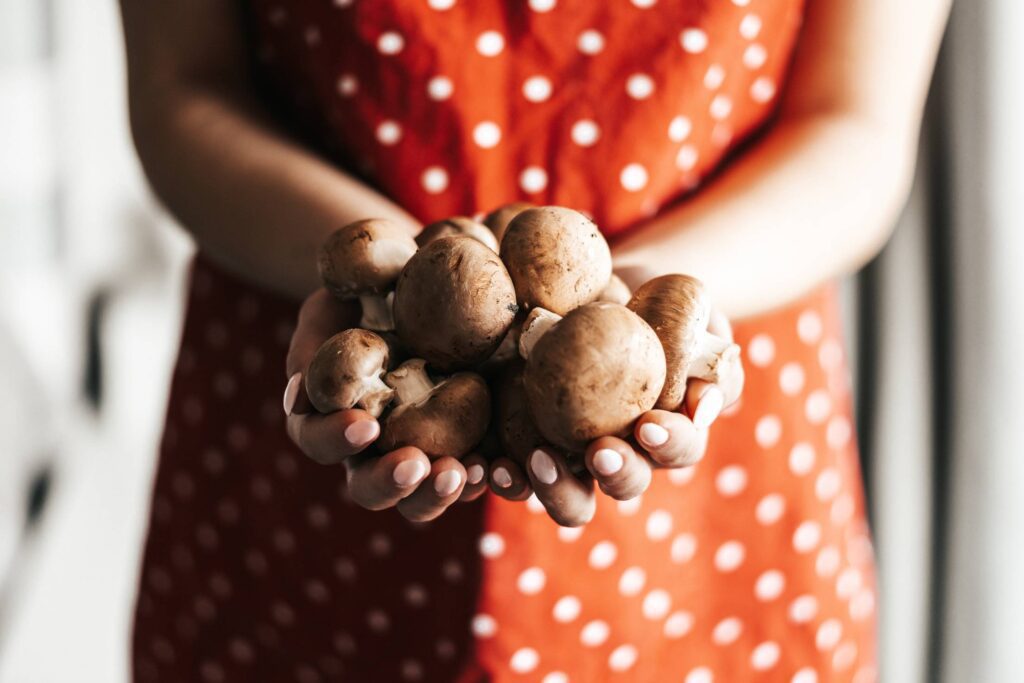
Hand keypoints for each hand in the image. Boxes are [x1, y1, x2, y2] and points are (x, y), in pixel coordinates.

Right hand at [283, 289, 488, 520]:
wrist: (423, 276)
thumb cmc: (366, 284)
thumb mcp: (333, 299)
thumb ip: (315, 340)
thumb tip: (299, 393)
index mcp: (328, 413)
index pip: (318, 439)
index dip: (334, 439)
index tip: (362, 423)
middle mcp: (372, 446)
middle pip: (371, 487)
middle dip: (391, 483)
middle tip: (414, 465)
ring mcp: (422, 450)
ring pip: (422, 496)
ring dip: (440, 493)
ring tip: (465, 473)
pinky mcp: (471, 444)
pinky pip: (478, 475)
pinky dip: (491, 479)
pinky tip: (502, 466)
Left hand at [489, 308, 743, 526]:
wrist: (607, 292)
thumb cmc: (665, 310)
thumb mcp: (701, 326)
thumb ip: (715, 364)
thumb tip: (706, 407)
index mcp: (668, 434)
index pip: (678, 450)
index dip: (667, 444)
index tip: (648, 422)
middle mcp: (624, 455)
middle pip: (624, 484)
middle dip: (616, 473)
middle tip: (599, 451)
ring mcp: (575, 457)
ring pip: (570, 497)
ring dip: (555, 488)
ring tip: (537, 461)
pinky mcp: (530, 445)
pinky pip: (519, 474)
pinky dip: (508, 476)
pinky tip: (492, 463)